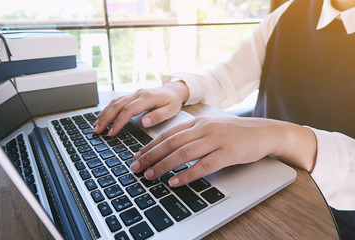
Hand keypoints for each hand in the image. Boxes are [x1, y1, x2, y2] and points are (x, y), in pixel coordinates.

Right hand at [93, 81, 188, 135]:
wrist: (174, 89)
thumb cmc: (173, 101)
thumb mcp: (171, 110)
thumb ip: (157, 116)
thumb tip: (144, 122)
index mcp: (147, 98)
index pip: (129, 110)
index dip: (119, 122)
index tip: (112, 132)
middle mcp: (138, 94)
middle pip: (117, 105)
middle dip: (106, 119)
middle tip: (97, 131)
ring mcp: (134, 94)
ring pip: (115, 102)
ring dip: (104, 114)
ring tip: (96, 126)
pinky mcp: (131, 95)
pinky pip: (117, 101)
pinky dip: (108, 109)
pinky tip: (102, 117)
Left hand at [130, 115, 316, 186]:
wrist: (263, 131)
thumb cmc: (236, 132)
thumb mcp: (211, 127)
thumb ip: (193, 134)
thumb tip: (171, 147)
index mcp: (198, 122)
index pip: (168, 134)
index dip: (150, 145)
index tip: (137, 156)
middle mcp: (204, 128)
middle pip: (171, 143)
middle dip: (150, 156)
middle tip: (136, 167)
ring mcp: (216, 140)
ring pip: (184, 153)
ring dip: (164, 165)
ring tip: (150, 176)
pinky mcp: (228, 153)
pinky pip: (204, 165)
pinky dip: (187, 174)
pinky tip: (175, 181)